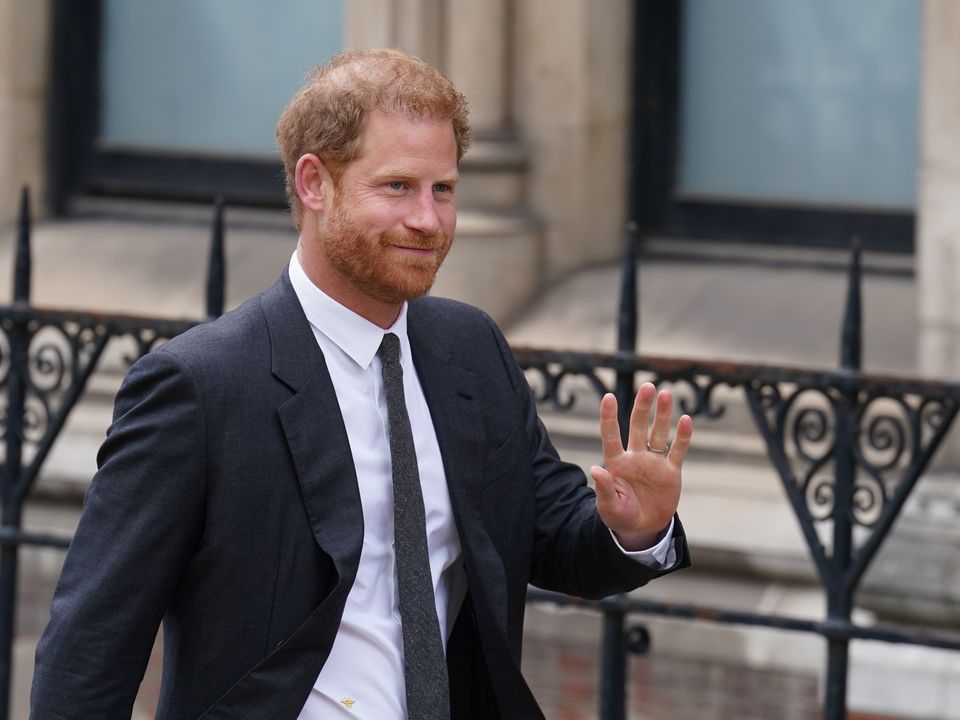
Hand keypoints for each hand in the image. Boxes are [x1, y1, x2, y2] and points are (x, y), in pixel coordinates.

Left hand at [590, 382, 692, 550]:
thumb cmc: (620, 516)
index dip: (609, 417)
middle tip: (647, 387)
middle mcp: (635, 457)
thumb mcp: (609, 507)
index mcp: (616, 463)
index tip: (608, 397)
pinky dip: (682, 437)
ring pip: (658, 433)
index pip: (611, 436)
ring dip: (662, 415)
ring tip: (665, 393)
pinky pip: (677, 451)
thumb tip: (596, 470)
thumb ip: (604, 489)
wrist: (642, 529)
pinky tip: (685, 420)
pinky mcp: (671, 472)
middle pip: (638, 426)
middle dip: (642, 407)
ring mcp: (654, 462)